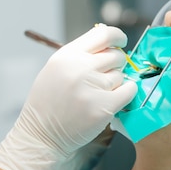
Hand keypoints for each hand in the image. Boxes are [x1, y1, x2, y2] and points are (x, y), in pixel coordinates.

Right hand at [0, 24, 136, 169]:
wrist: (41, 136)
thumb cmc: (49, 103)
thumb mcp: (56, 69)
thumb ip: (80, 54)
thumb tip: (109, 42)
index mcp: (67, 55)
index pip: (104, 33)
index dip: (117, 37)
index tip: (120, 43)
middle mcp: (79, 68)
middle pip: (116, 55)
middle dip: (116, 64)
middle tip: (105, 76)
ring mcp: (92, 88)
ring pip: (121, 75)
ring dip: (115, 83)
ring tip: (97, 94)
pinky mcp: (104, 107)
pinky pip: (129, 91)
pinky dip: (126, 94)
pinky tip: (113, 99)